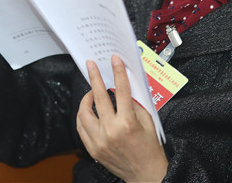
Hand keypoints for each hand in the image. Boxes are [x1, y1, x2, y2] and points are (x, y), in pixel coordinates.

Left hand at [76, 56, 167, 182]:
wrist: (145, 173)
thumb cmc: (150, 147)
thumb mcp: (148, 120)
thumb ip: (134, 102)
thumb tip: (124, 84)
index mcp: (127, 123)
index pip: (120, 90)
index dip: (117, 72)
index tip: (114, 60)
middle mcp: (111, 131)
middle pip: (98, 98)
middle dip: (94, 77)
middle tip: (91, 65)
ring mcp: (99, 141)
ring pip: (84, 113)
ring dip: (86, 99)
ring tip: (92, 91)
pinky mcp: (93, 150)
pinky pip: (81, 128)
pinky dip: (83, 116)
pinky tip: (88, 109)